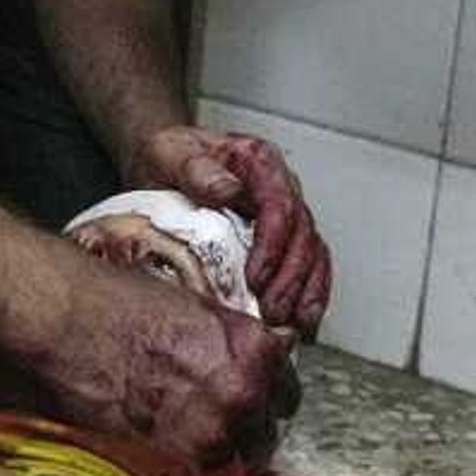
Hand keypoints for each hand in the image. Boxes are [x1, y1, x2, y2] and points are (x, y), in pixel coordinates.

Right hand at [17, 253, 287, 463]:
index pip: (286, 394)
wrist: (66, 320)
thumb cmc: (117, 305)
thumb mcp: (196, 308)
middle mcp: (243, 395)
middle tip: (206, 424)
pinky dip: (180, 472)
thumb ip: (236, 343)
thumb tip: (261, 357)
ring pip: (231, 463)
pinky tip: (159, 451)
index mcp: (255, 352)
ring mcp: (211, 433)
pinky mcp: (173, 463)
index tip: (248, 404)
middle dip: (240, 431)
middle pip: (262, 433)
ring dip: (210, 456)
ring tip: (178, 441)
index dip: (263, 399)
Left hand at [132, 124, 333, 332]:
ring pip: (313, 253)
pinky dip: (309, 295)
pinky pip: (309, 266)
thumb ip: (195, 168)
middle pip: (303, 234)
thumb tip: (225, 188)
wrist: (162, 167)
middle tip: (271, 310)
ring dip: (304, 291)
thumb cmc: (168, 157)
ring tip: (287, 322)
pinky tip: (301, 320)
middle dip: (291, 277)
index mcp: (258, 162)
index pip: (280, 203)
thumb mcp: (169, 153)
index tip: (256, 276)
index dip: (273, 243)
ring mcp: (284, 214)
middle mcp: (279, 187)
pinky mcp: (281, 239)